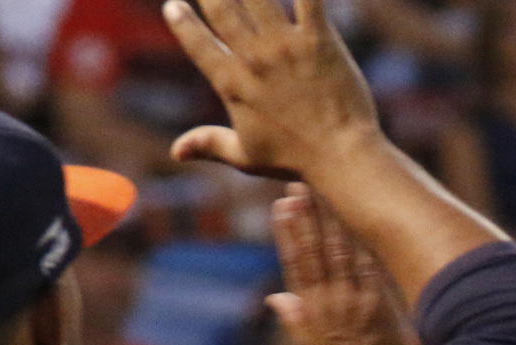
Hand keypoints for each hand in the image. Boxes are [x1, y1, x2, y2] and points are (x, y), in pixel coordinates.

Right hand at [163, 0, 381, 179]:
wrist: (342, 158)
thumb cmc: (296, 159)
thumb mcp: (246, 156)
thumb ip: (209, 144)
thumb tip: (176, 151)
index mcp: (232, 85)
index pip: (197, 43)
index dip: (182, 22)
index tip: (174, 6)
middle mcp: (253, 59)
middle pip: (220, 7)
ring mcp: (285, 47)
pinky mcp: (319, 40)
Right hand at [266, 185, 413, 344]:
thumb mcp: (309, 344)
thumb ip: (293, 317)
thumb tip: (274, 297)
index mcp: (308, 307)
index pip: (294, 262)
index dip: (286, 233)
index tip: (280, 206)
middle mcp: (326, 300)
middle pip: (313, 252)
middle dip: (304, 218)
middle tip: (297, 187)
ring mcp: (351, 300)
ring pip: (337, 254)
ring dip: (329, 222)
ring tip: (322, 194)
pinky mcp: (376, 303)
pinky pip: (367, 267)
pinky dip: (359, 242)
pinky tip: (355, 219)